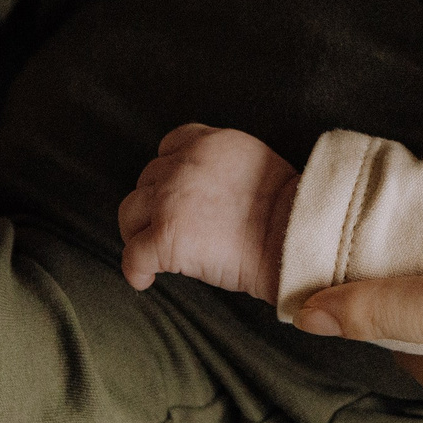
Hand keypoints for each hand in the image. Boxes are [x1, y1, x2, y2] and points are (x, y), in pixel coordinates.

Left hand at [117, 123, 297, 300]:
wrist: (292, 238)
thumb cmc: (285, 212)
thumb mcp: (254, 164)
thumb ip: (220, 165)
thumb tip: (201, 189)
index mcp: (207, 142)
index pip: (168, 147)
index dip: (168, 172)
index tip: (174, 194)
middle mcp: (182, 164)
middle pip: (147, 180)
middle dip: (154, 205)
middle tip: (167, 229)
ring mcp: (168, 200)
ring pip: (130, 213)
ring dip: (137, 232)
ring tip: (152, 252)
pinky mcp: (164, 237)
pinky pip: (132, 255)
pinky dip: (135, 269)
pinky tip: (146, 279)